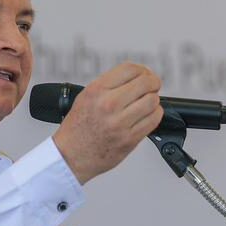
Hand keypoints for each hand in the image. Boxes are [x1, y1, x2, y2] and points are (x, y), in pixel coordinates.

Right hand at [52, 62, 163, 183]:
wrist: (71, 156)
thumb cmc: (78, 126)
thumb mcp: (86, 97)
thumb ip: (110, 85)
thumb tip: (138, 76)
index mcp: (97, 90)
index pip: (131, 69)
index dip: (143, 70)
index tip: (145, 75)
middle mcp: (108, 104)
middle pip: (146, 83)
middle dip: (153, 82)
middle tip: (153, 86)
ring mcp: (120, 123)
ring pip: (153, 101)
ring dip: (154, 100)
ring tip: (147, 103)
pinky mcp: (129, 139)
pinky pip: (153, 120)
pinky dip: (155, 114)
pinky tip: (147, 115)